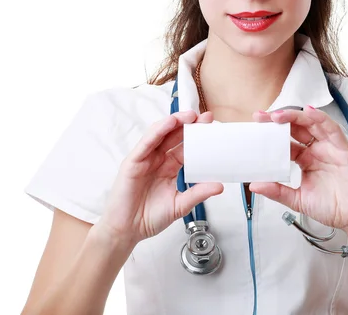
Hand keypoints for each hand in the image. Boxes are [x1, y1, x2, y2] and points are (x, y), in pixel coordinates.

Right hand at [96, 110, 223, 246]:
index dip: (199, 137)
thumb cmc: (149, 218)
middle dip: (190, 125)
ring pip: (161, 134)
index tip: (213, 128)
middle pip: (175, 137)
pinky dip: (158, 131)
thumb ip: (198, 193)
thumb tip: (220, 186)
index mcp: (169, 168)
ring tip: (190, 115)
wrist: (127, 232)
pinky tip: (169, 123)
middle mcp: (158, 160)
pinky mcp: (133, 162)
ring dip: (175, 122)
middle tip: (206, 117)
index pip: (186, 147)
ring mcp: (145, 159)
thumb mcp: (180, 205)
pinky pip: (146, 143)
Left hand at [250, 105, 347, 235]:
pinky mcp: (343, 149)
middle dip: (278, 120)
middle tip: (261, 117)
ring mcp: (330, 148)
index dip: (271, 133)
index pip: (286, 141)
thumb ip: (277, 191)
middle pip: (296, 128)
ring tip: (278, 116)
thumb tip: (254, 185)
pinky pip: (332, 130)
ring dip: (295, 116)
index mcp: (305, 159)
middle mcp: (316, 150)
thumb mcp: (297, 199)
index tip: (255, 128)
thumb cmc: (330, 207)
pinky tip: (309, 113)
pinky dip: (320, 119)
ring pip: (312, 124)